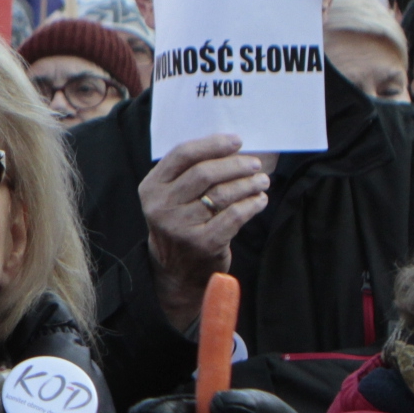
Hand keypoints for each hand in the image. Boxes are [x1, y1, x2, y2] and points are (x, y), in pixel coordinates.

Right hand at [137, 136, 269, 333]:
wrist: (177, 271)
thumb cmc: (182, 224)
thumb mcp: (172, 197)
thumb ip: (189, 173)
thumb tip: (231, 147)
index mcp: (152, 188)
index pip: (182, 155)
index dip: (212, 144)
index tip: (237, 141)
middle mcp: (161, 206)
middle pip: (204, 173)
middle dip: (235, 165)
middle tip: (255, 164)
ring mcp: (180, 226)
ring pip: (222, 194)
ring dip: (248, 184)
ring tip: (261, 181)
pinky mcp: (202, 243)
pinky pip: (234, 216)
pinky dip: (251, 205)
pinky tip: (259, 201)